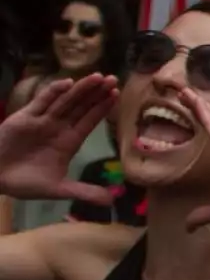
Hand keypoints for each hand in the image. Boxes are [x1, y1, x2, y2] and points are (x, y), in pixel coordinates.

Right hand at [0, 75, 118, 203]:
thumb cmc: (23, 182)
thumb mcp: (57, 189)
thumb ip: (83, 192)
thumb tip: (111, 202)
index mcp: (68, 142)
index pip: (89, 121)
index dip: (102, 108)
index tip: (116, 95)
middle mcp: (58, 128)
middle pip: (81, 107)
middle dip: (97, 93)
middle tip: (114, 79)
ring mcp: (42, 121)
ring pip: (65, 101)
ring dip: (81, 89)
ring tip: (99, 77)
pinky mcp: (24, 118)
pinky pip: (41, 102)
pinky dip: (53, 93)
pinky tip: (67, 83)